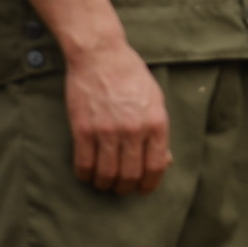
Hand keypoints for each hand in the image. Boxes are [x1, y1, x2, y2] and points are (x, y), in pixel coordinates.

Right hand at [65, 39, 169, 193]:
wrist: (101, 57)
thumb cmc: (131, 77)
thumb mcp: (156, 101)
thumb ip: (158, 131)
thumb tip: (163, 160)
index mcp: (156, 123)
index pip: (156, 166)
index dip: (150, 184)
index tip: (143, 190)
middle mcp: (134, 130)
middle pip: (131, 174)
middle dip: (126, 187)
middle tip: (121, 188)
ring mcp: (107, 131)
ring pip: (107, 173)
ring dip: (105, 184)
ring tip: (104, 182)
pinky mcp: (83, 129)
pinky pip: (84, 163)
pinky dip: (86, 174)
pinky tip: (87, 173)